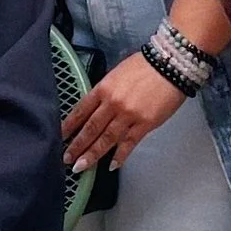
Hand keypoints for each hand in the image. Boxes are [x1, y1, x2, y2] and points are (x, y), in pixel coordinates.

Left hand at [62, 51, 187, 175]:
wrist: (171, 64)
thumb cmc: (145, 66)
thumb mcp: (116, 74)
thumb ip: (105, 91)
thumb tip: (95, 108)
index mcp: (103, 88)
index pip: (80, 111)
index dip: (68, 126)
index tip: (60, 137)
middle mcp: (112, 103)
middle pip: (90, 128)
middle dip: (77, 145)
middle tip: (67, 159)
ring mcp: (128, 115)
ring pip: (106, 139)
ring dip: (92, 154)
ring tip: (81, 166)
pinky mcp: (145, 123)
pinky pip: (129, 143)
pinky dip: (119, 156)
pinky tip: (111, 166)